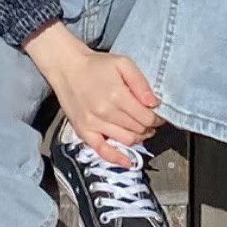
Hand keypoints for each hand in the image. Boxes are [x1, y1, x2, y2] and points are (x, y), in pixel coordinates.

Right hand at [30, 28, 165, 166]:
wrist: (67, 68)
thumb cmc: (97, 65)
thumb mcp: (123, 64)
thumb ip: (140, 83)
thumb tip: (154, 103)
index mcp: (117, 95)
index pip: (146, 117)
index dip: (156, 119)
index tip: (158, 115)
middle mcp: (105, 113)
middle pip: (137, 130)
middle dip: (149, 128)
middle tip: (151, 122)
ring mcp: (93, 124)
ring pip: (125, 140)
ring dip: (138, 139)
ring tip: (142, 131)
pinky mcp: (83, 131)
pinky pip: (102, 151)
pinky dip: (117, 158)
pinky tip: (128, 162)